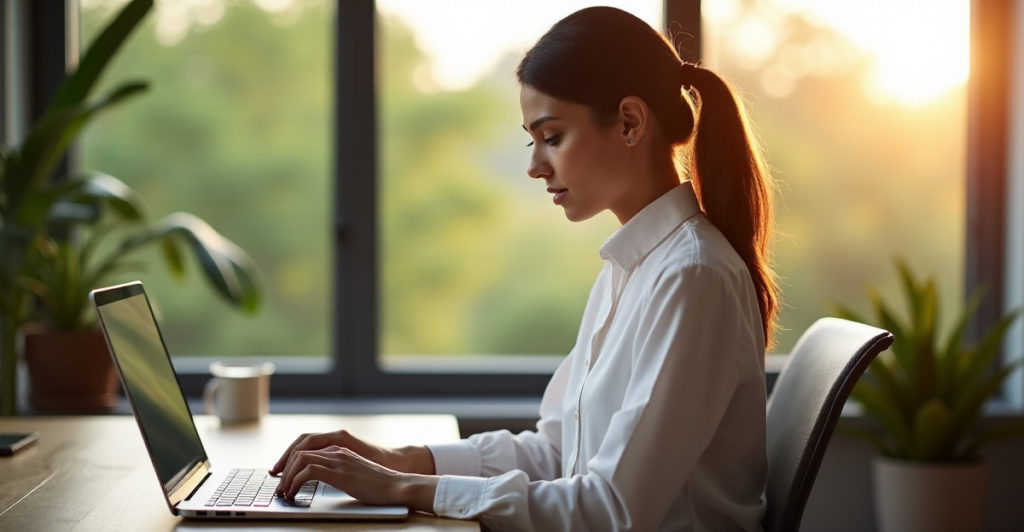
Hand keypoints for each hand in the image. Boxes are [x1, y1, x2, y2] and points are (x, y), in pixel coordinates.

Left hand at [270, 430, 434, 475]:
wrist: (397, 485)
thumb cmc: (379, 483)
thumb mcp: (354, 472)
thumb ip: (338, 470)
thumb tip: (321, 479)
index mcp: (340, 448)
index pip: (307, 445)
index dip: (290, 457)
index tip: (281, 473)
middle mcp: (337, 450)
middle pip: (300, 448)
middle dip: (284, 465)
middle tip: (277, 482)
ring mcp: (338, 459)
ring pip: (301, 459)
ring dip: (287, 475)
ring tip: (284, 491)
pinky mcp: (339, 472)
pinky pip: (308, 471)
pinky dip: (296, 482)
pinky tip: (294, 492)